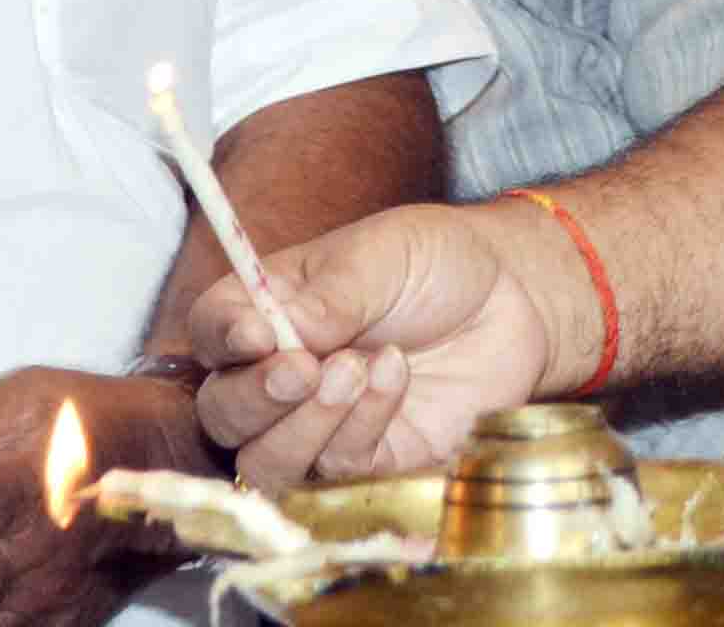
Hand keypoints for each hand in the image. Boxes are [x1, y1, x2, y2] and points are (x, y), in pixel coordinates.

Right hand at [186, 201, 563, 486]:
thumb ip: (327, 296)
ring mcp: (318, 425)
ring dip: (303, 424)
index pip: (211, 332)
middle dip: (256, 397)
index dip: (221, 340)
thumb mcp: (381, 255)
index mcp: (266, 311)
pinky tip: (395, 374)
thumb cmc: (436, 263)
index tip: (254, 336)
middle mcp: (278, 376)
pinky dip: (362, 425)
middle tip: (305, 367)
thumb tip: (269, 332)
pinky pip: (337, 469)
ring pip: (265, 461)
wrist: (513, 299)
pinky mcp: (367, 461)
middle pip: (222, 413)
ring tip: (354, 370)